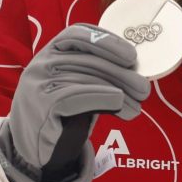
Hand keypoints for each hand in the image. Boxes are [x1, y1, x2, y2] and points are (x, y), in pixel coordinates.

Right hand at [0, 23, 149, 181]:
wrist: (37, 148)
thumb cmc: (65, 111)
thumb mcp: (80, 83)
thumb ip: (100, 71)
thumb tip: (137, 69)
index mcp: (51, 50)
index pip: (78, 34)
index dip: (107, 42)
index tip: (132, 56)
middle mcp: (41, 62)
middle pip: (89, 60)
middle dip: (121, 74)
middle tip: (143, 89)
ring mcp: (37, 83)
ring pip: (87, 79)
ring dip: (119, 92)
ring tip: (136, 106)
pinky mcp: (39, 105)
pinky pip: (77, 96)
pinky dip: (103, 98)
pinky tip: (119, 105)